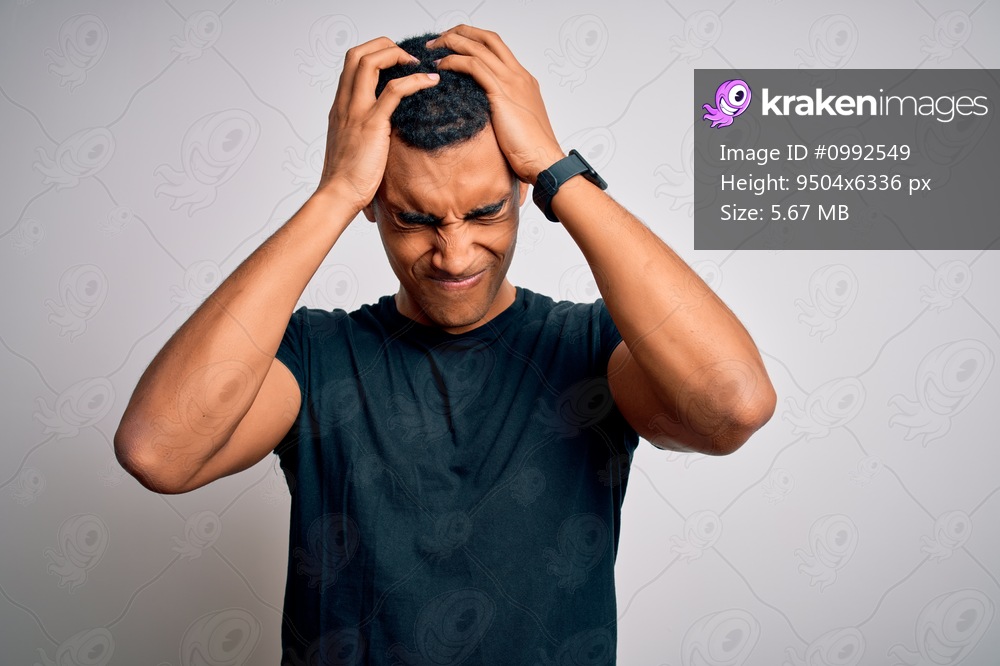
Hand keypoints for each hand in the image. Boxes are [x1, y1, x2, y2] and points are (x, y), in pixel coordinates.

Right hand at [316, 37, 439, 210]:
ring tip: (419, 65)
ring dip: (397, 55)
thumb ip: (364, 132)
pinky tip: (431, 82)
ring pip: (371, 62)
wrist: (338, 195)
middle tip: (408, 57)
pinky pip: (394, 91)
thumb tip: (385, 134)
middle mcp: (345, 103)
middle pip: (357, 53)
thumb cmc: (347, 179)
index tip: (396, 62)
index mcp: (340, 107)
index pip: (351, 64)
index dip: (374, 54)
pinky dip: (415, 81)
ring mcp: (356, 111)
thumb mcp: (353, 147)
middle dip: (384, 45)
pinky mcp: (372, 124)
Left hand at [428, 26, 563, 183]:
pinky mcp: (501, 94)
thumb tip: (485, 112)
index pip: (497, 47)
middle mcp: (519, 75)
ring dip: (452, 43)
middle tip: (440, 39)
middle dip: (461, 32)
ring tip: (434, 49)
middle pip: (488, 38)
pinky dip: (454, 62)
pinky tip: (442, 66)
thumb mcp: (516, 121)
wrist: (543, 160)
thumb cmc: (531, 149)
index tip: (455, 44)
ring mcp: (511, 82)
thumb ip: (502, 109)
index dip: (474, 40)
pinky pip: (474, 67)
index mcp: (524, 79)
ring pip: (478, 48)